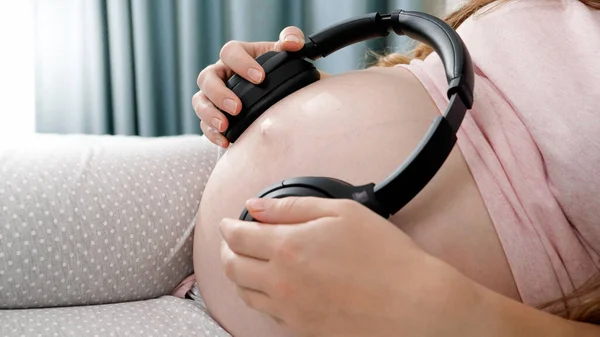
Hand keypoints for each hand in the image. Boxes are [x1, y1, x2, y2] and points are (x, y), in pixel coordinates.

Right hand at [193, 26, 308, 147]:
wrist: (285, 102)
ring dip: (209, 113)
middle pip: (206, 78)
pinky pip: (204, 124)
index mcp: (238, 56)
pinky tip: (226, 141)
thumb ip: (293, 41)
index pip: (229, 52)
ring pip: (199, 101)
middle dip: (219, 93)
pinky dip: (212, 134)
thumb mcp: (290, 56)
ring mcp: (214, 96)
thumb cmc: (284, 74)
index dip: (241, 63)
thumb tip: (293, 43)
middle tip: (237, 107)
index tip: (260, 77)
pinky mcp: (215, 117)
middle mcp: (221, 74)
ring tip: (225, 126)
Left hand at [219, 197, 484, 336]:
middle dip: (227, 250)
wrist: (414, 305)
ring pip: (244, 293)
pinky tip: (270, 286)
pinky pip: (265, 313)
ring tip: (245, 263)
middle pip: (232, 266)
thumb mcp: (341, 212)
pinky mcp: (300, 329)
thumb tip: (255, 206)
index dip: (228, 227)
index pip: (238, 237)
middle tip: (232, 241)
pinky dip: (258, 295)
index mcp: (287, 247)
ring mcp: (289, 309)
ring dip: (237, 274)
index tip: (229, 222)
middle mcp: (280, 282)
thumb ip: (292, 207)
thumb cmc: (384, 255)